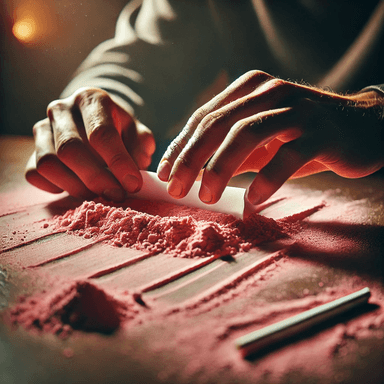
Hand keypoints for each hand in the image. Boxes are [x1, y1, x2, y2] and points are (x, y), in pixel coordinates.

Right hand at [25, 87, 154, 200]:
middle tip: (117, 195)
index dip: (118, 162)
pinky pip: (35, 174)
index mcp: (91, 99)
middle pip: (71, 149)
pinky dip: (56, 187)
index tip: (133, 184)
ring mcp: (42, 129)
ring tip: (100, 194)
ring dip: (77, 187)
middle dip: (97, 178)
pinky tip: (77, 187)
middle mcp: (61, 109)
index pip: (101, 133)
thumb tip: (135, 171)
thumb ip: (141, 147)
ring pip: (49, 163)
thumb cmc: (119, 130)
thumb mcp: (137, 132)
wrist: (94, 123)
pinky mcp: (31, 150)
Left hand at [157, 70, 383, 204]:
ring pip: (248, 133)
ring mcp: (298, 109)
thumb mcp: (260, 138)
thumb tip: (190, 171)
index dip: (181, 146)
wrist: (360, 127)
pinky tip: (252, 199)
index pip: (204, 117)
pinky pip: (288, 156)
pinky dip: (265, 179)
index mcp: (251, 89)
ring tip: (205, 196)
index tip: (165, 174)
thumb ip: (229, 148)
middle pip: (219, 124)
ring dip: (220, 168)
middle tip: (175, 189)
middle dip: (191, 159)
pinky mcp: (322, 132)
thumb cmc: (301, 135)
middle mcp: (272, 92)